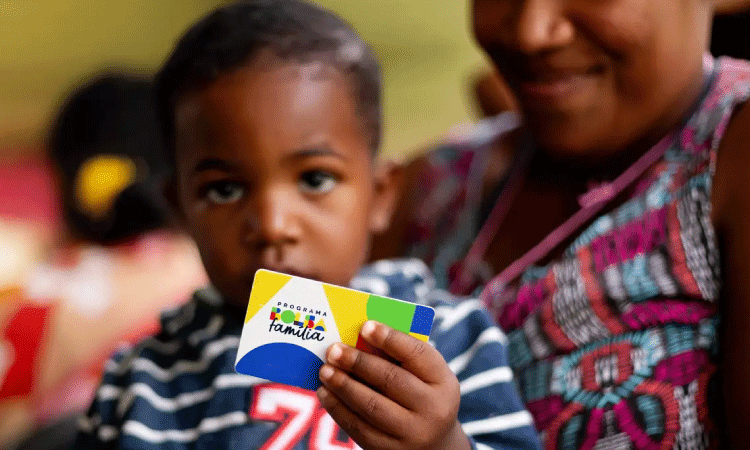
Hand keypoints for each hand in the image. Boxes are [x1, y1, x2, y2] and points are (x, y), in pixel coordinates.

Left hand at [317, 320, 469, 449]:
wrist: (434, 445)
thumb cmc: (421, 395)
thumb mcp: (423, 376)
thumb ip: (399, 357)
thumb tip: (358, 337)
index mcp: (443, 381)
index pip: (417, 354)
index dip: (390, 338)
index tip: (365, 326)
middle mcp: (434, 409)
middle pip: (391, 380)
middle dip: (358, 362)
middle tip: (333, 349)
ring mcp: (413, 434)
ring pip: (371, 406)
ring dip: (343, 385)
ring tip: (325, 370)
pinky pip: (359, 428)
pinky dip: (338, 409)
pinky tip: (325, 393)